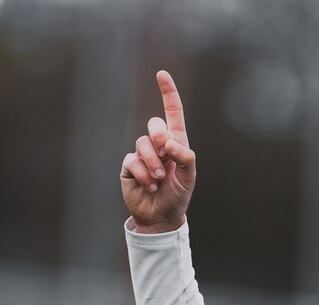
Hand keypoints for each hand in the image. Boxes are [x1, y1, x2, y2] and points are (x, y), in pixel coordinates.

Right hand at [121, 70, 196, 232]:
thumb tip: (170, 142)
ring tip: (158, 179)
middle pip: (154, 124)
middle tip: (166, 153)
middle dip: (160, 137)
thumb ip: (185, 157)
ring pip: (142, 144)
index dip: (168, 93)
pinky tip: (148, 185)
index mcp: (176, 143)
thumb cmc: (177, 196)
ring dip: (152, 163)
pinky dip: (142, 173)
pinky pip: (132, 159)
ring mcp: (142, 154)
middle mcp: (159, 145)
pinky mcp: (129, 165)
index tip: (161, 74)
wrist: (160, 216)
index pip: (172, 113)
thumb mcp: (189, 177)